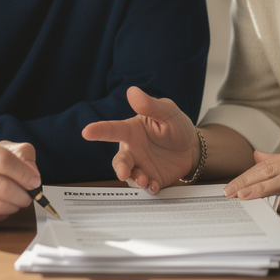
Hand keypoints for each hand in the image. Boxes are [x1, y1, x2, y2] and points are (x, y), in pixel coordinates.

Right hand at [0, 133, 39, 225]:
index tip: (35, 182)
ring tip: (17, 201)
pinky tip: (0, 206)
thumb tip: (33, 176)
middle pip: (1, 187)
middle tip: (29, 196)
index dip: (24, 174)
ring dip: (14, 206)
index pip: (2, 160)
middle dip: (23, 195)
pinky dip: (0, 214)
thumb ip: (20, 155)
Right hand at [80, 86, 197, 193]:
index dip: (99, 130)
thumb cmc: (174, 125)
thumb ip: (150, 105)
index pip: (113, 130)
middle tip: (123, 172)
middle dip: (120, 167)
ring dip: (135, 180)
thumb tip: (132, 91)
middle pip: (120, 160)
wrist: (191, 147)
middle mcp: (133, 150)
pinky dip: (150, 188)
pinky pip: (147, 186)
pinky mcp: (152, 179)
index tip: (87, 132)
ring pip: (131, 176)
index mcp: (131, 131)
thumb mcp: (167, 111)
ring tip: (144, 180)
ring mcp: (141, 166)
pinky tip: (154, 186)